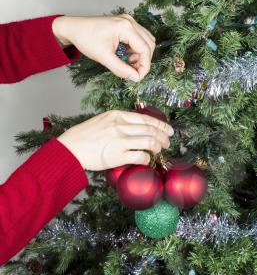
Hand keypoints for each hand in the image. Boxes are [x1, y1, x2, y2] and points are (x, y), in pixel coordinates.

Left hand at [52, 15, 155, 81]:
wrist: (74, 28)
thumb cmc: (85, 39)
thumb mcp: (103, 57)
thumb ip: (120, 69)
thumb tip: (135, 78)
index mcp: (125, 27)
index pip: (145, 49)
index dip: (144, 66)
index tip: (138, 78)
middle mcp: (130, 22)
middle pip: (149, 44)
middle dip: (144, 61)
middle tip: (134, 73)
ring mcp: (129, 22)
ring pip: (146, 42)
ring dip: (141, 56)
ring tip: (129, 65)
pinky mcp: (126, 25)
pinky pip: (139, 39)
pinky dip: (136, 51)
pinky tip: (127, 57)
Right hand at [57, 110, 173, 170]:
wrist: (69, 149)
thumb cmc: (83, 136)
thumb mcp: (102, 120)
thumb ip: (119, 122)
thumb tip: (137, 128)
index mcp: (117, 115)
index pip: (145, 118)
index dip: (160, 124)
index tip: (168, 129)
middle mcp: (120, 125)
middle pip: (151, 129)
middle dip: (163, 136)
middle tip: (168, 141)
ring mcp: (120, 140)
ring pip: (150, 141)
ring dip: (158, 146)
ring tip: (160, 149)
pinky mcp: (118, 155)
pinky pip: (141, 156)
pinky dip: (147, 158)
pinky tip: (147, 159)